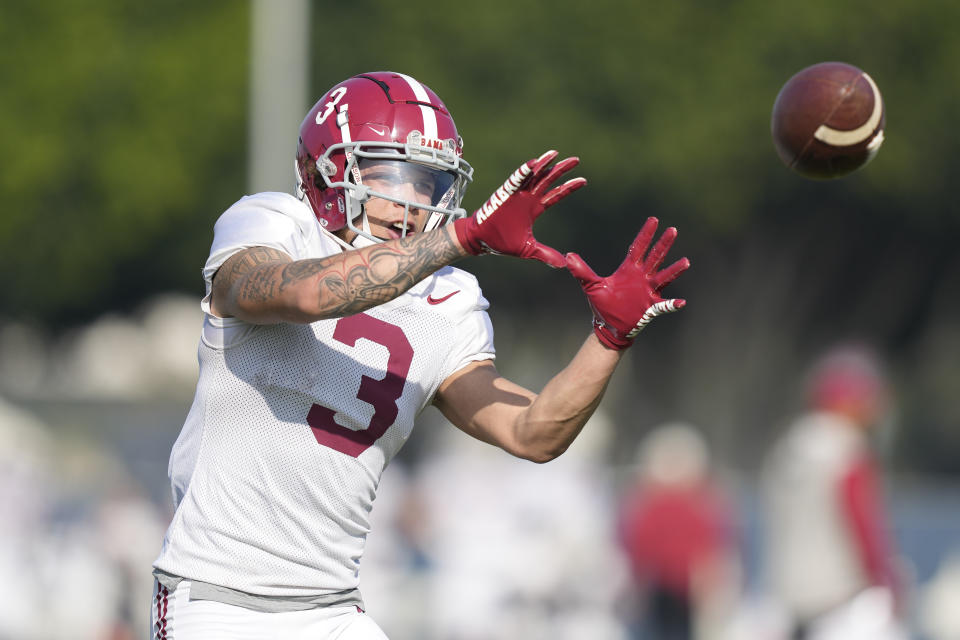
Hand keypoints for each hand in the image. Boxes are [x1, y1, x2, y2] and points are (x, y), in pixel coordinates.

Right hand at [453, 150, 585, 266]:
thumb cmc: (501, 241)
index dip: (568, 188)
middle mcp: (528, 198)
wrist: (481, 241)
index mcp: (534, 208)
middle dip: (561, 170)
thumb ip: (545, 254)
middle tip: (576, 160)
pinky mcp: (504, 194)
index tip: (583, 181)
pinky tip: (533, 164)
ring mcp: (516, 194)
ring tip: (555, 154)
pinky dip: (523, 172)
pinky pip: (515, 180)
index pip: (555, 195)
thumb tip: (563, 264)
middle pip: (548, 180)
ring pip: (533, 175)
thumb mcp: (528, 249)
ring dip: (544, 164)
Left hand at [566, 217, 689, 349]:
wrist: (608, 326)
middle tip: (672, 230)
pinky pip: (664, 305)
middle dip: (663, 244)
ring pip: (664, 277)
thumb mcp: (591, 286)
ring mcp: (648, 291)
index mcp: (629, 269)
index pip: (638, 247)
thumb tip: (568, 256)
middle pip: (655, 257)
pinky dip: (672, 304)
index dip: (645, 234)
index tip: (653, 219)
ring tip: (685, 262)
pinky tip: (681, 302)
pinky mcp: (650, 307)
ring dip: (674, 270)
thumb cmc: (602, 305)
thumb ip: (582, 271)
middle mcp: (642, 277)